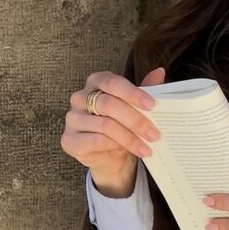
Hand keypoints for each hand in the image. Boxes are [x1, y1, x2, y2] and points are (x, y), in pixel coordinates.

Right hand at [61, 66, 164, 191]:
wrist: (110, 157)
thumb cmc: (123, 126)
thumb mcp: (136, 108)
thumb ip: (146, 89)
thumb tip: (159, 72)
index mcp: (95, 82)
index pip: (113, 82)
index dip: (133, 93)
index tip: (152, 105)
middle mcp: (79, 98)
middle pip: (109, 105)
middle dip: (136, 121)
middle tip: (155, 134)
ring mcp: (72, 119)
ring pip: (105, 125)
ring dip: (130, 138)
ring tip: (147, 147)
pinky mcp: (69, 140)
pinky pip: (96, 141)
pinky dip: (115, 146)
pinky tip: (129, 153)